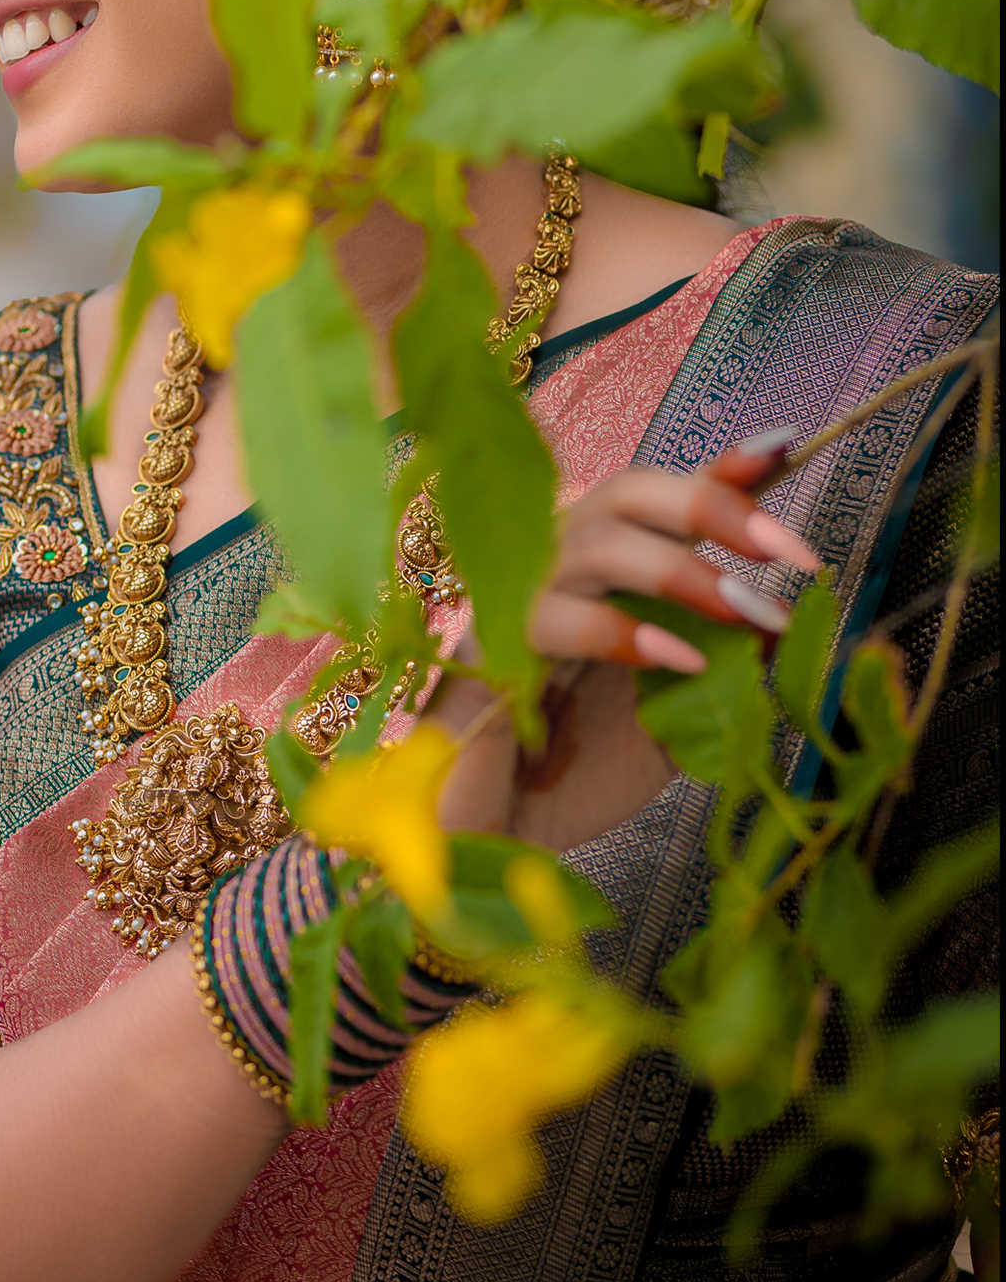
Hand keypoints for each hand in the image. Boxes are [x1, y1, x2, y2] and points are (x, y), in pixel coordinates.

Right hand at [423, 433, 821, 853]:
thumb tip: (779, 625)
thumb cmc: (578, 768)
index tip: (785, 446)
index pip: (665, 502)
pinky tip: (678, 660)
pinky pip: (555, 614)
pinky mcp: (493, 644)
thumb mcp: (676, 715)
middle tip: (789, 553)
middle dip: (714, 506)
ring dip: (683, 570)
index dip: (721, 471)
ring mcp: (521, 596)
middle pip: (628, 492)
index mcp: (607, 571)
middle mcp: (561, 563)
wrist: (499, 834)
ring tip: (751, 613)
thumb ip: (719, 666)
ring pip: (597, 540)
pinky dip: (622, 630)